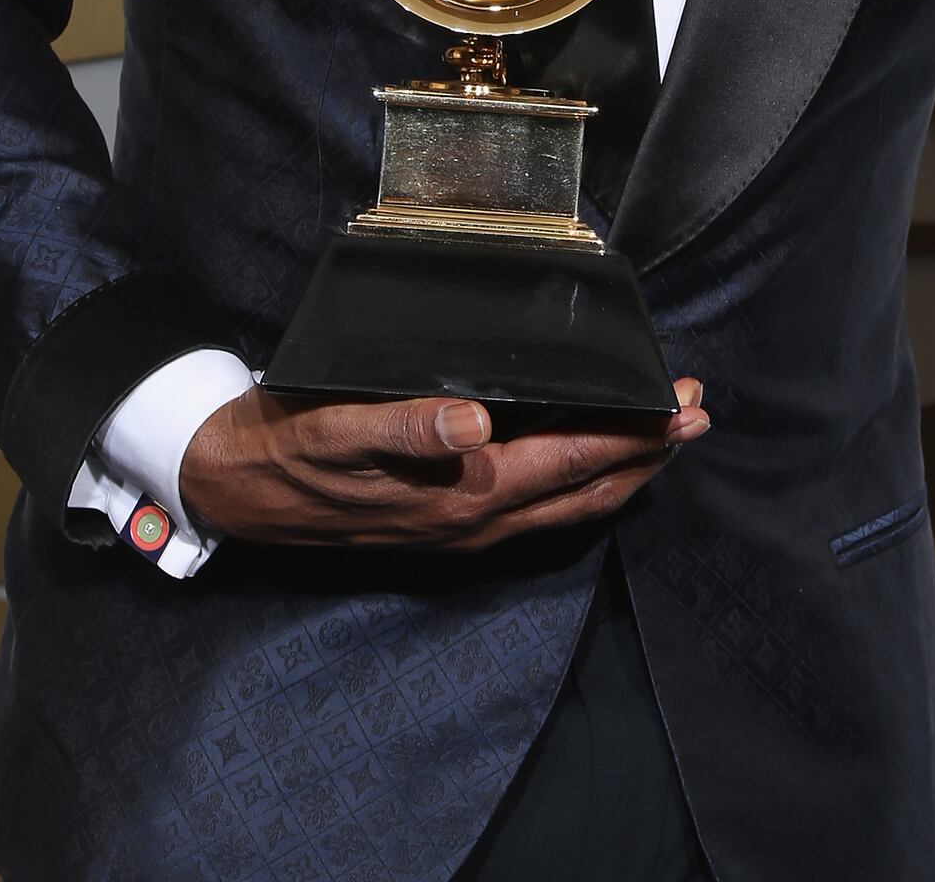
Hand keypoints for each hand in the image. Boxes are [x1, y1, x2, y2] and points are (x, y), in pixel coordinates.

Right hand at [179, 379, 708, 550]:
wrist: (237, 486)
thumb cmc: (291, 443)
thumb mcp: (340, 427)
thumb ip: (408, 426)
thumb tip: (476, 425)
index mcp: (462, 492)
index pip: (571, 459)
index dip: (632, 434)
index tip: (683, 405)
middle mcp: (474, 519)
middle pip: (583, 486)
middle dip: (646, 452)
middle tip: (698, 412)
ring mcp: (462, 529)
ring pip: (565, 504)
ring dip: (620, 470)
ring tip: (664, 439)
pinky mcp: (447, 523)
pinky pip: (533, 509)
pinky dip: (576, 484)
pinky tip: (585, 465)